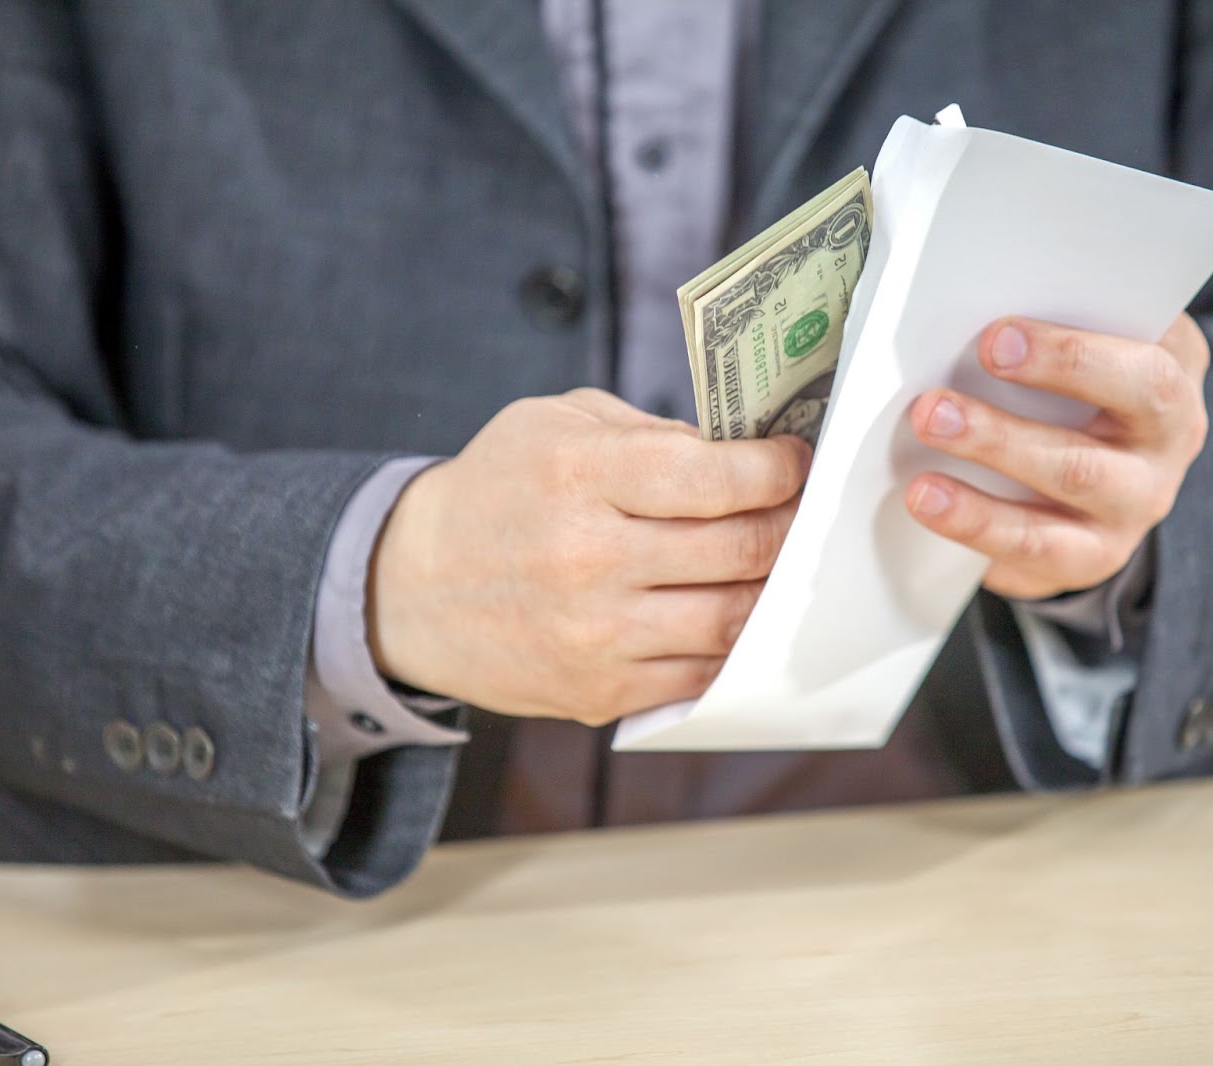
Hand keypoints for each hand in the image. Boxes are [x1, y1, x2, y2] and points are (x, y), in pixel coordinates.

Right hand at [366, 389, 810, 724]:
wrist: (409, 587)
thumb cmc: (499, 491)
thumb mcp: (556, 424)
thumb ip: (651, 433)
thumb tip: (745, 456)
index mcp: (579, 475)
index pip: (714, 476)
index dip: (777, 469)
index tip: (794, 461)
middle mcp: (588, 558)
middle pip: (739, 548)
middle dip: (790, 525)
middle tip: (804, 512)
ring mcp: (595, 635)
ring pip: (733, 618)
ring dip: (774, 590)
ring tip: (782, 563)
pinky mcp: (598, 692)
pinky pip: (701, 673)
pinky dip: (735, 644)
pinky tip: (741, 613)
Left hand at [905, 314, 1209, 599]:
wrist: (1104, 468)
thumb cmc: (1084, 381)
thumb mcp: (1088, 342)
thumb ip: (1051, 326)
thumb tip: (965, 329)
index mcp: (1172, 371)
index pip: (1142, 367)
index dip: (1067, 356)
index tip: (995, 340)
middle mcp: (1168, 444)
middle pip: (1086, 451)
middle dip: (1004, 432)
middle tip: (933, 411)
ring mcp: (1135, 506)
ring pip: (1062, 500)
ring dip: (984, 491)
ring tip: (923, 481)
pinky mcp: (1096, 555)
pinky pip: (1035, 552)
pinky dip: (978, 529)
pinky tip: (932, 508)